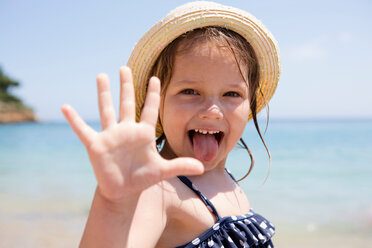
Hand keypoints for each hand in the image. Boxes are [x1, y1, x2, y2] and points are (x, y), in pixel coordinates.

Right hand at [61, 66, 202, 201]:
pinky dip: (74, 120)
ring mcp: (111, 136)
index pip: (150, 109)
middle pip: (128, 103)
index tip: (155, 77)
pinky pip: (83, 130)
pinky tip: (65, 108)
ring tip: (101, 75)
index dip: (153, 94)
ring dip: (103, 94)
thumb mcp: (163, 171)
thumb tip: (203, 167)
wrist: (123, 191)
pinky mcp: (96, 146)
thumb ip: (181, 165)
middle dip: (127, 85)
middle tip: (125, 67)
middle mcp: (127, 130)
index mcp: (143, 133)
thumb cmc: (142, 178)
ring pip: (107, 110)